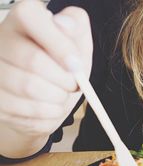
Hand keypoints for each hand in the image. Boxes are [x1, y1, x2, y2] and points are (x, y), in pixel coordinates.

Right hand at [0, 0, 92, 157]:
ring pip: (29, 88)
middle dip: (64, 79)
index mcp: (23, 20)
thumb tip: (65, 25)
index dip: (59, 43)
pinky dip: (48, 114)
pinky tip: (51, 107)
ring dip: (57, 98)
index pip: (30, 16)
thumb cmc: (63, 65)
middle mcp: (1, 40)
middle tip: (74, 85)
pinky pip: (26, 112)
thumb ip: (76, 26)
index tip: (77, 65)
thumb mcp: (78, 43)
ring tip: (62, 95)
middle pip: (33, 60)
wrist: (50, 96)